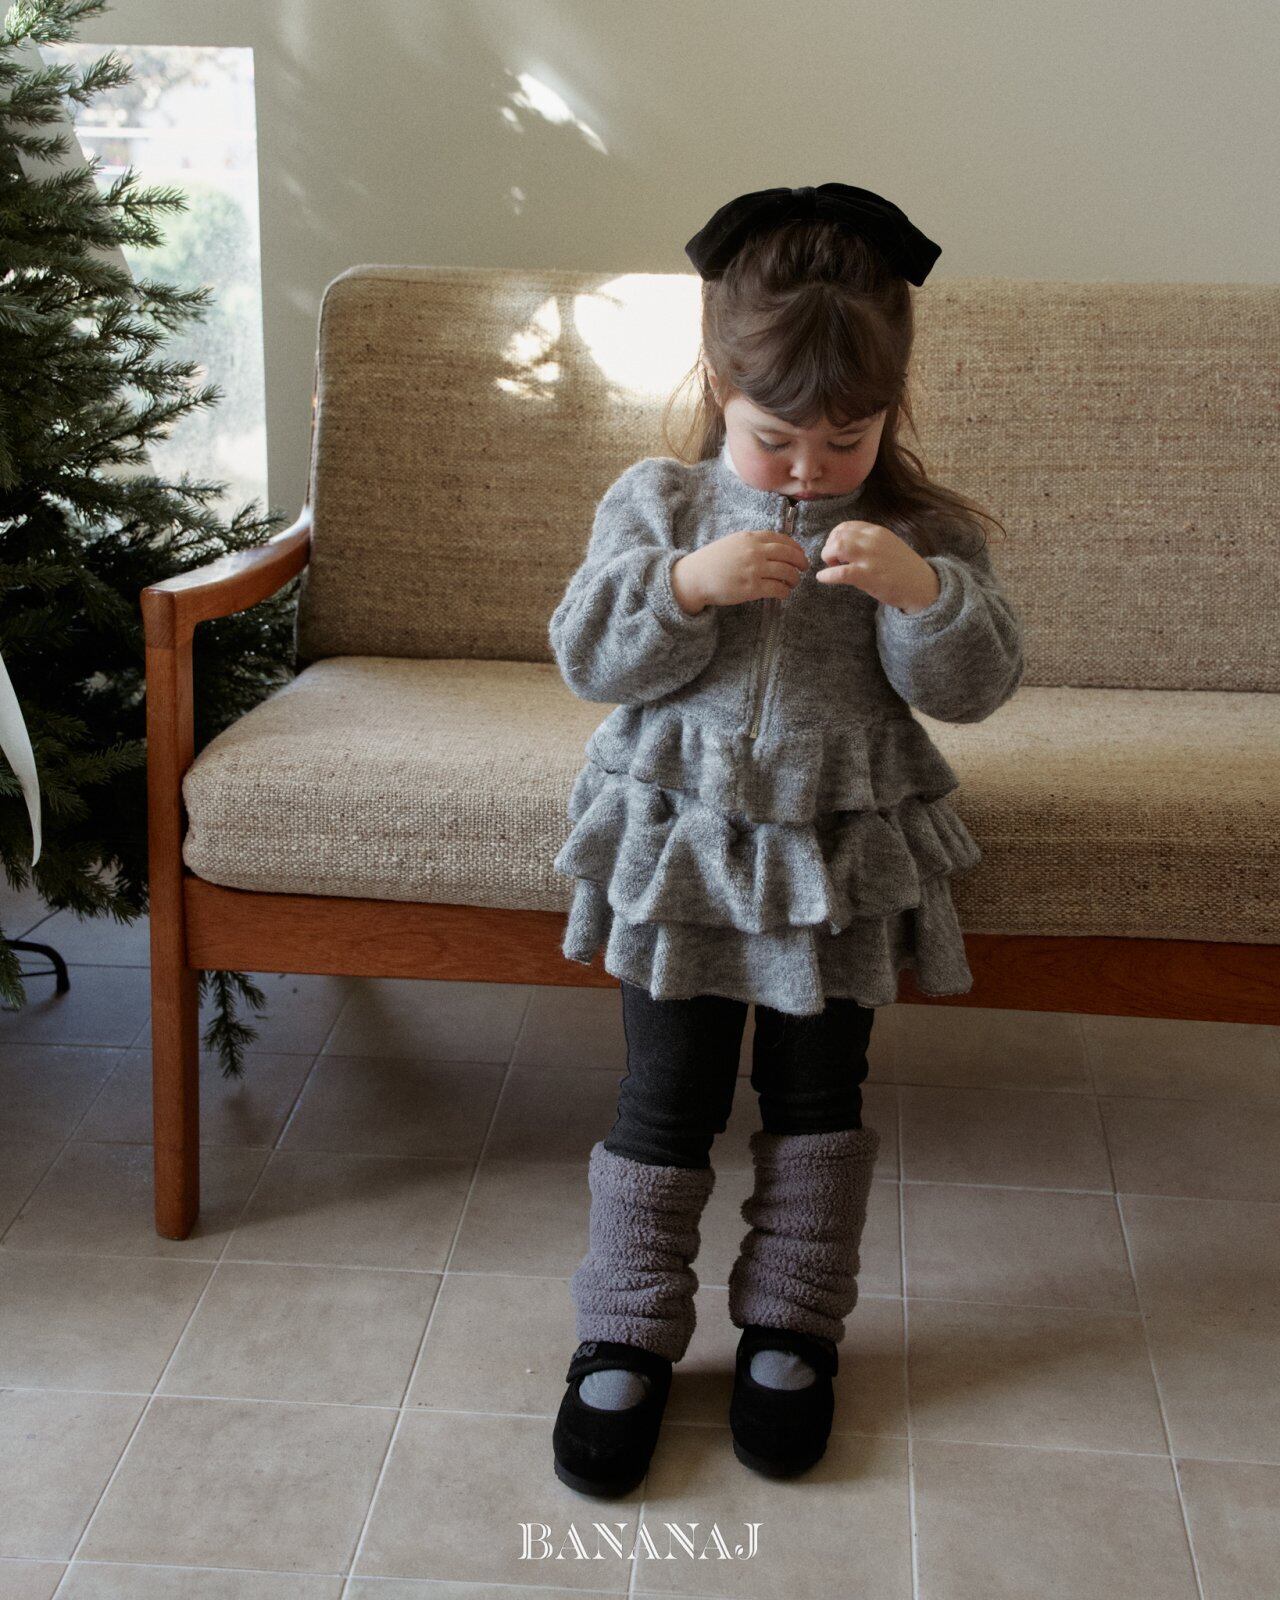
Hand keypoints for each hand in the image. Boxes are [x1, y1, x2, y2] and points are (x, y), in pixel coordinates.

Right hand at [671, 529, 809, 613]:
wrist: (695, 577)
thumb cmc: (712, 561)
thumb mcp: (732, 542)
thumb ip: (752, 543)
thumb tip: (772, 548)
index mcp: (750, 538)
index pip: (782, 539)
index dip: (795, 547)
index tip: (799, 554)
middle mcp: (755, 551)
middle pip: (789, 554)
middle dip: (801, 562)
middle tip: (804, 568)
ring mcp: (754, 570)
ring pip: (787, 572)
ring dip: (794, 579)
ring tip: (793, 583)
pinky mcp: (752, 588)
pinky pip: (778, 589)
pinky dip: (785, 592)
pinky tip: (783, 594)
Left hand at [814, 520, 940, 612]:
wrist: (921, 586)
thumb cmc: (903, 569)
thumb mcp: (888, 545)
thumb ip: (869, 542)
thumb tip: (846, 545)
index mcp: (877, 532)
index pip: (846, 526)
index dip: (835, 537)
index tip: (836, 548)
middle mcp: (873, 541)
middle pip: (838, 534)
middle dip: (829, 546)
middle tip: (832, 559)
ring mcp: (870, 558)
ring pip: (837, 547)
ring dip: (827, 556)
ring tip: (831, 566)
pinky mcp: (867, 576)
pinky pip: (840, 572)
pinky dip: (827, 575)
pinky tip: (823, 578)